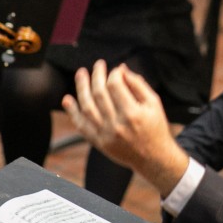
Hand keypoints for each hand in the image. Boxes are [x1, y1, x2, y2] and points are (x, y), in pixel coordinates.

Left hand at [63, 60, 188, 195]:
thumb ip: (138, 84)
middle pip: (99, 94)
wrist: (153, 158)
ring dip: (81, 88)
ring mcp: (106, 135)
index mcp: (133, 113)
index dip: (114, 74)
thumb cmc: (155, 127)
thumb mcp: (153, 103)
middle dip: (97, 75)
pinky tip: (67, 99)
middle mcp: (117, 125)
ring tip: (81, 73)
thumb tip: (121, 68)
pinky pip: (81, 125)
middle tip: (98, 65)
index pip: (116, 86)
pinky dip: (72, 112)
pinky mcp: (99, 143)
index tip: (117, 70)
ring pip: (87, 107)